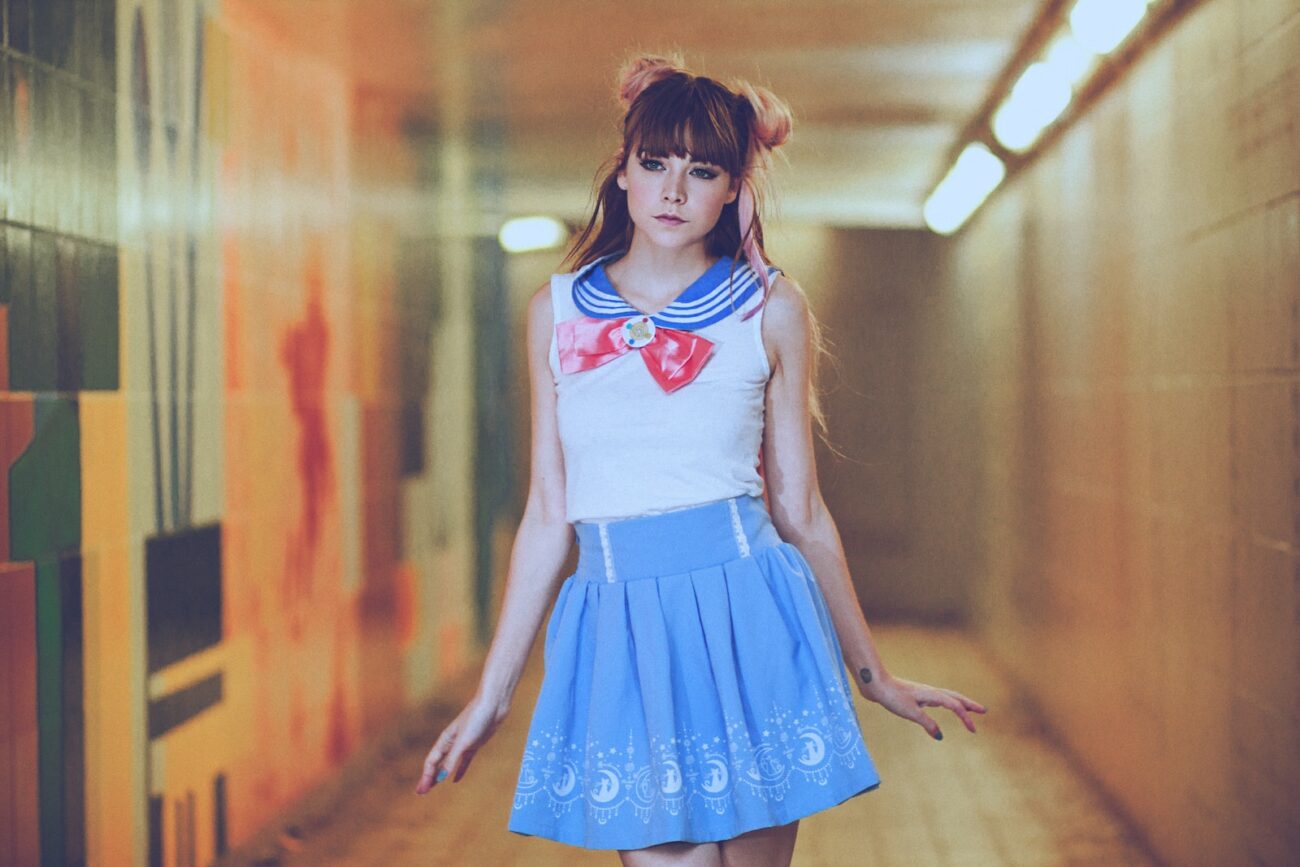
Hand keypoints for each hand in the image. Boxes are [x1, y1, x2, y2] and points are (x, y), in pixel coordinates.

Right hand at [415, 695, 507, 793]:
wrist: (493, 704)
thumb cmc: (477, 718)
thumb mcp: (463, 742)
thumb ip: (452, 759)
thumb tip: (440, 778)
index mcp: (445, 740)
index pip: (431, 762)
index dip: (425, 777)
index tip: (421, 791)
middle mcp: (452, 743)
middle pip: (437, 764)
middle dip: (428, 777)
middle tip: (421, 792)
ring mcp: (463, 744)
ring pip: (448, 764)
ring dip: (440, 775)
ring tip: (432, 786)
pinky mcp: (474, 744)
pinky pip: (463, 762)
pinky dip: (459, 771)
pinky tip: (455, 780)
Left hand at [859, 672, 986, 740]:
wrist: (875, 683)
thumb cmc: (891, 696)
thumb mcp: (910, 712)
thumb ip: (926, 723)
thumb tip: (940, 736)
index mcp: (931, 694)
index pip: (954, 706)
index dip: (965, 718)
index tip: (974, 730)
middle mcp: (930, 691)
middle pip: (955, 697)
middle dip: (969, 705)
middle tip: (983, 711)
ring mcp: (923, 692)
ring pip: (947, 696)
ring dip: (960, 703)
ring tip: (969, 709)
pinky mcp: (916, 694)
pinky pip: (938, 698)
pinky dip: (947, 702)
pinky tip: (943, 706)